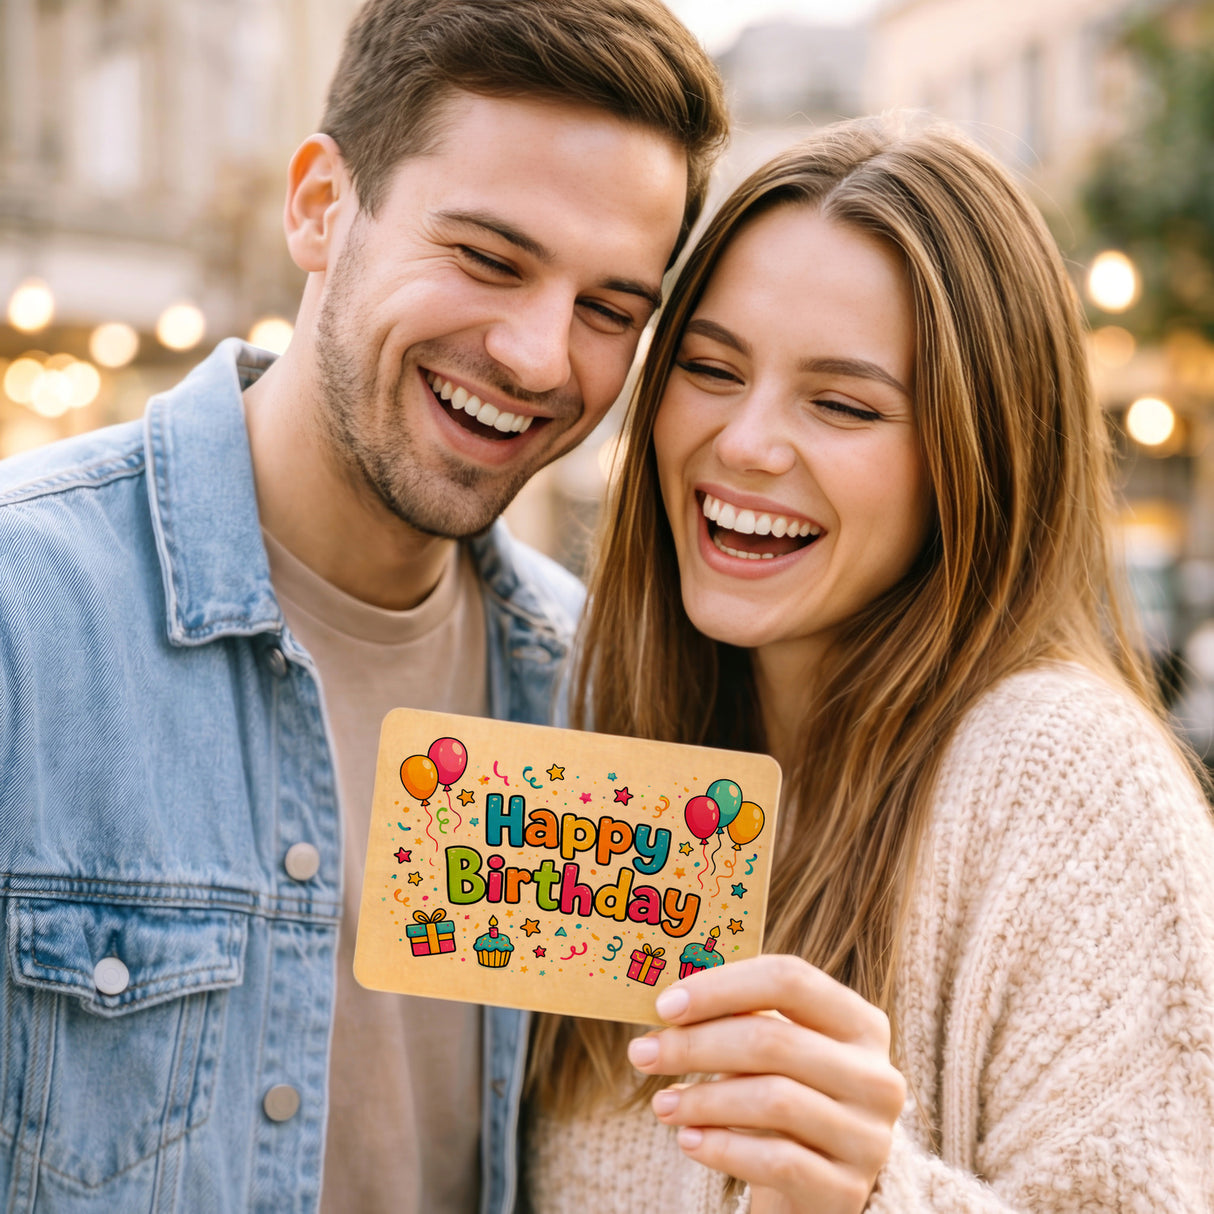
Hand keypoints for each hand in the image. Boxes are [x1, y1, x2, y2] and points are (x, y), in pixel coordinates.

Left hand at [626, 954, 904, 1213]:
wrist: (815, 1184)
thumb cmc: (782, 1096)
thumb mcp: (774, 1051)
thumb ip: (738, 1018)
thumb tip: (668, 1000)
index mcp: (860, 1021)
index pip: (790, 979)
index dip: (722, 987)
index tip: (665, 1004)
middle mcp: (876, 1075)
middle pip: (774, 1040)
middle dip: (697, 1045)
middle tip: (643, 1053)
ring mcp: (868, 1136)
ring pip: (774, 1100)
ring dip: (703, 1099)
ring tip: (662, 1103)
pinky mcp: (846, 1188)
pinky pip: (777, 1161)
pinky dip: (723, 1148)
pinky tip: (689, 1140)